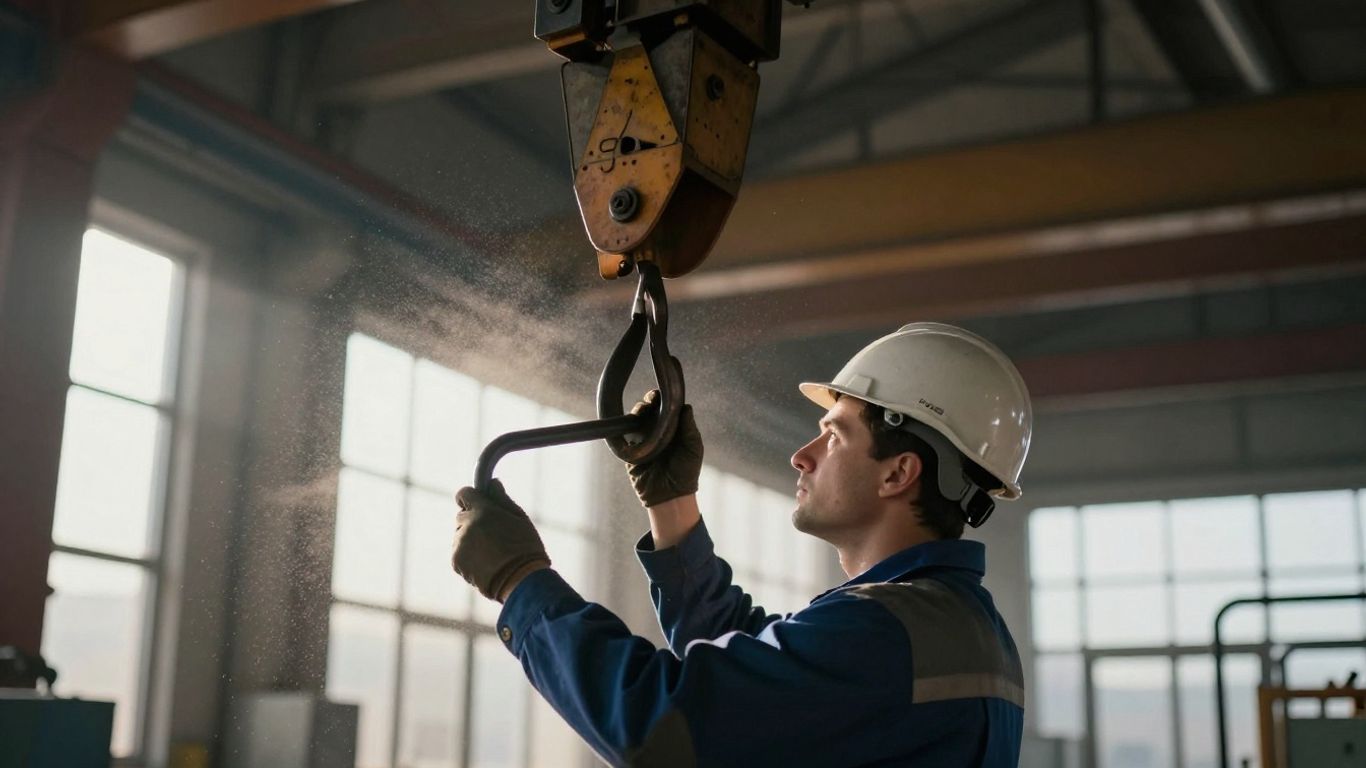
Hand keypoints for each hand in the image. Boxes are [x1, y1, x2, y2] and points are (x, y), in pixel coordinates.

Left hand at [453, 480, 550, 602]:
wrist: (521, 581)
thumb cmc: (525, 547)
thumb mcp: (520, 518)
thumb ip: (502, 499)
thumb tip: (492, 483)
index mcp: (482, 511)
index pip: (464, 493)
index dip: (472, 497)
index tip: (480, 502)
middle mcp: (466, 526)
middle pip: (463, 515)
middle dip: (474, 520)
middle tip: (494, 532)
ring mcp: (459, 545)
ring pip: (461, 535)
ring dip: (471, 539)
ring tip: (493, 552)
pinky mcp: (456, 561)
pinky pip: (460, 552)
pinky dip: (469, 555)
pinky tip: (487, 562)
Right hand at [626, 390, 702, 507]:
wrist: (670, 496)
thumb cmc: (687, 472)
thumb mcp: (693, 448)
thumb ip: (689, 428)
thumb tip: (686, 406)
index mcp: (673, 429)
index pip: (665, 408)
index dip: (661, 399)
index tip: (659, 394)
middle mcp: (657, 432)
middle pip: (649, 411)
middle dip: (647, 403)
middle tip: (649, 402)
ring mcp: (643, 441)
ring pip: (636, 420)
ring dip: (636, 412)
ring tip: (640, 413)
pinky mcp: (631, 451)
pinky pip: (625, 437)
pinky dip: (625, 428)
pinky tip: (628, 423)